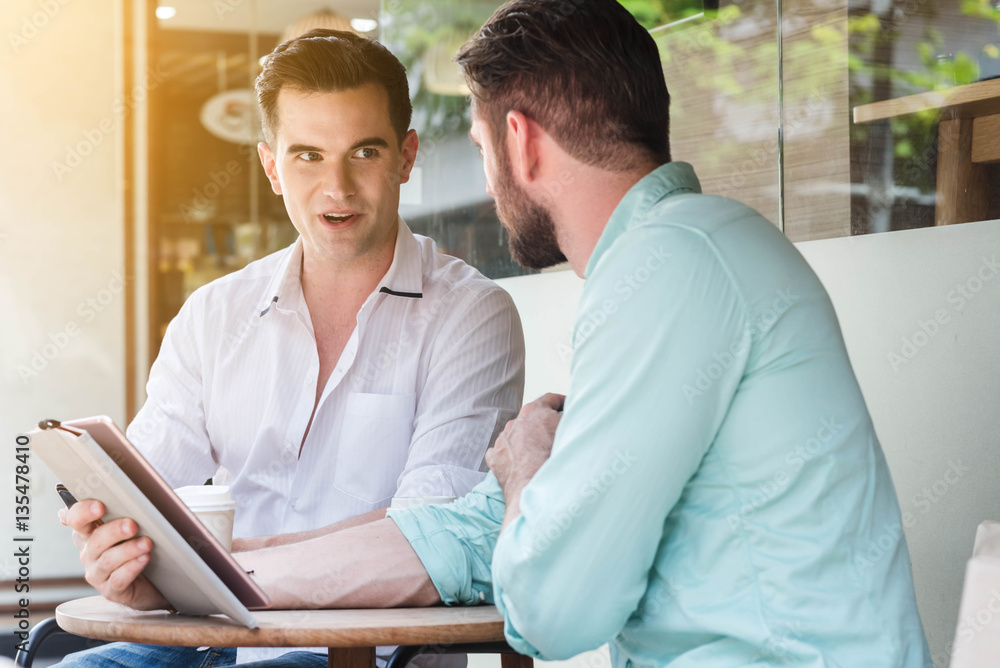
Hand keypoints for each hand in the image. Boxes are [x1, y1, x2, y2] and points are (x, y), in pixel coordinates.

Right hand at [59, 500, 168, 610]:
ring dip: (128, 550)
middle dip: (114, 530)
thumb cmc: (137, 547)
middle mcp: (89, 554)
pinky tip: (144, 558)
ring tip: (147, 543)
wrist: (152, 581)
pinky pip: (118, 579)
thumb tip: (125, 493)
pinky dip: (132, 567)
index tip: (99, 505)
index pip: (75, 520)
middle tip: (133, 524)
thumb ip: (121, 511)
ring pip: (108, 560)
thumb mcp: (129, 528)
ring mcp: (98, 574)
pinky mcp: (111, 591)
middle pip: (95, 540)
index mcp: (89, 533)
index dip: (82, 512)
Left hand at [486, 393, 563, 513]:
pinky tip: (521, 462)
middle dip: (544, 423)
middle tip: (556, 432)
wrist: (533, 484)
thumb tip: (572, 416)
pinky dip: (512, 454)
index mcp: (533, 410)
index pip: (550, 399)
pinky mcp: (495, 457)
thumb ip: (570, 418)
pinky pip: (503, 451)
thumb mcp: (570, 430)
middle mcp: (515, 421)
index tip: (567, 407)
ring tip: (539, 452)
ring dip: (527, 439)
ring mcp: (503, 439)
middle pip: (532, 417)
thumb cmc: (553, 457)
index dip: (562, 402)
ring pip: (517, 434)